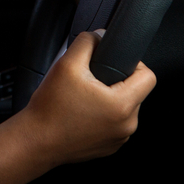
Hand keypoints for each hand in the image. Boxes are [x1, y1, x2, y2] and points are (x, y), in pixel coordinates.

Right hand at [21, 30, 156, 165]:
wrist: (35, 141)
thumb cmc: (50, 109)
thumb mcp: (66, 64)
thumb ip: (86, 42)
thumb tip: (98, 36)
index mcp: (122, 105)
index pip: (148, 77)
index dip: (133, 63)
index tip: (114, 63)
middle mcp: (126, 125)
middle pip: (135, 92)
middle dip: (116, 81)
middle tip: (91, 80)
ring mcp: (118, 139)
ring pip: (124, 108)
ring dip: (109, 99)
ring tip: (84, 97)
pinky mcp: (108, 147)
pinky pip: (114, 124)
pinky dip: (102, 115)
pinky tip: (82, 112)